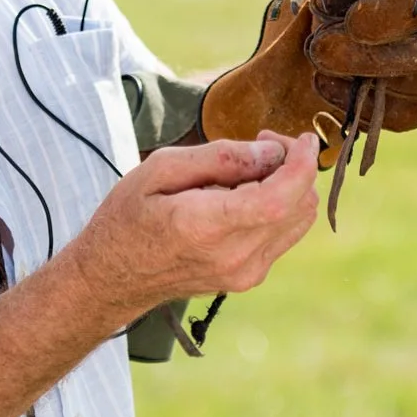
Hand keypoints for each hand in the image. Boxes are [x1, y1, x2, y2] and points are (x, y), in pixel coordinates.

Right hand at [61, 132, 319, 327]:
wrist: (112, 278)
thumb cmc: (128, 216)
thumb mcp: (159, 169)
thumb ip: (218, 157)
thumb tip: (270, 152)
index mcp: (208, 227)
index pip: (280, 198)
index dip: (302, 164)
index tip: (304, 138)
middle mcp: (235, 257)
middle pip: (298, 206)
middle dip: (295, 165)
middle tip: (262, 142)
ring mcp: (245, 274)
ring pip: (299, 220)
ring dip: (291, 186)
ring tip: (253, 167)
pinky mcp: (249, 278)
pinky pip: (285, 234)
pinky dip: (280, 206)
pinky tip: (248, 193)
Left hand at [200, 0, 416, 159]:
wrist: (360, 15)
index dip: (391, 16)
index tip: (351, 19)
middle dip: (364, 56)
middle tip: (318, 49)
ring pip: (410, 88)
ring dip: (355, 79)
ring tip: (320, 64)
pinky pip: (401, 116)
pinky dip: (360, 107)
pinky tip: (329, 87)